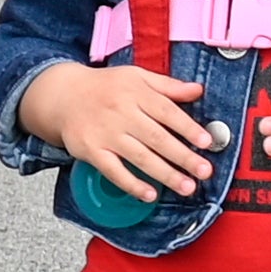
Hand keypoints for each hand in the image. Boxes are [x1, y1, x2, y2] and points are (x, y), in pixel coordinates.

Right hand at [20, 58, 219, 199]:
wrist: (63, 94)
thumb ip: (168, 85)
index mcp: (135, 92)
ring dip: (165, 174)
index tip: (206, 142)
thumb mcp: (136, 77)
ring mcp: (105, 133)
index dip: (187, 127)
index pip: (166, 111)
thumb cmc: (106, 87)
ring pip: (139, 156)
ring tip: (187, 187)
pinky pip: (113, 170)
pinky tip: (150, 194)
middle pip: (156, 137)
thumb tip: (198, 90)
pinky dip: (131, 184)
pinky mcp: (91, 150)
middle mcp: (120, 112)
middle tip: (204, 171)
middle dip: (183, 156)